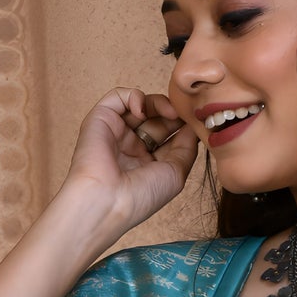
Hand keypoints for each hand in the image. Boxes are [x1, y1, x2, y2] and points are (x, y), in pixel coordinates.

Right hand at [61, 87, 198, 244]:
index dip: (183, 127)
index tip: (196, 125)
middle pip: (157, 118)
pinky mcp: (101, 118)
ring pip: (141, 105)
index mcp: (147, 162)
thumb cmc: (141, 195)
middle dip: (173, 115)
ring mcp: (116, 132)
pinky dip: (134, 97)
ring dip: (159, 104)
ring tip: (170, 113)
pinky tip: (142, 112)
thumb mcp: (175, 173)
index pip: (168, 135)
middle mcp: (131, 146)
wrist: (107, 199)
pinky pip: (118, 96)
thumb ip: (186, 148)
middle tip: (184, 115)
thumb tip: (192, 128)